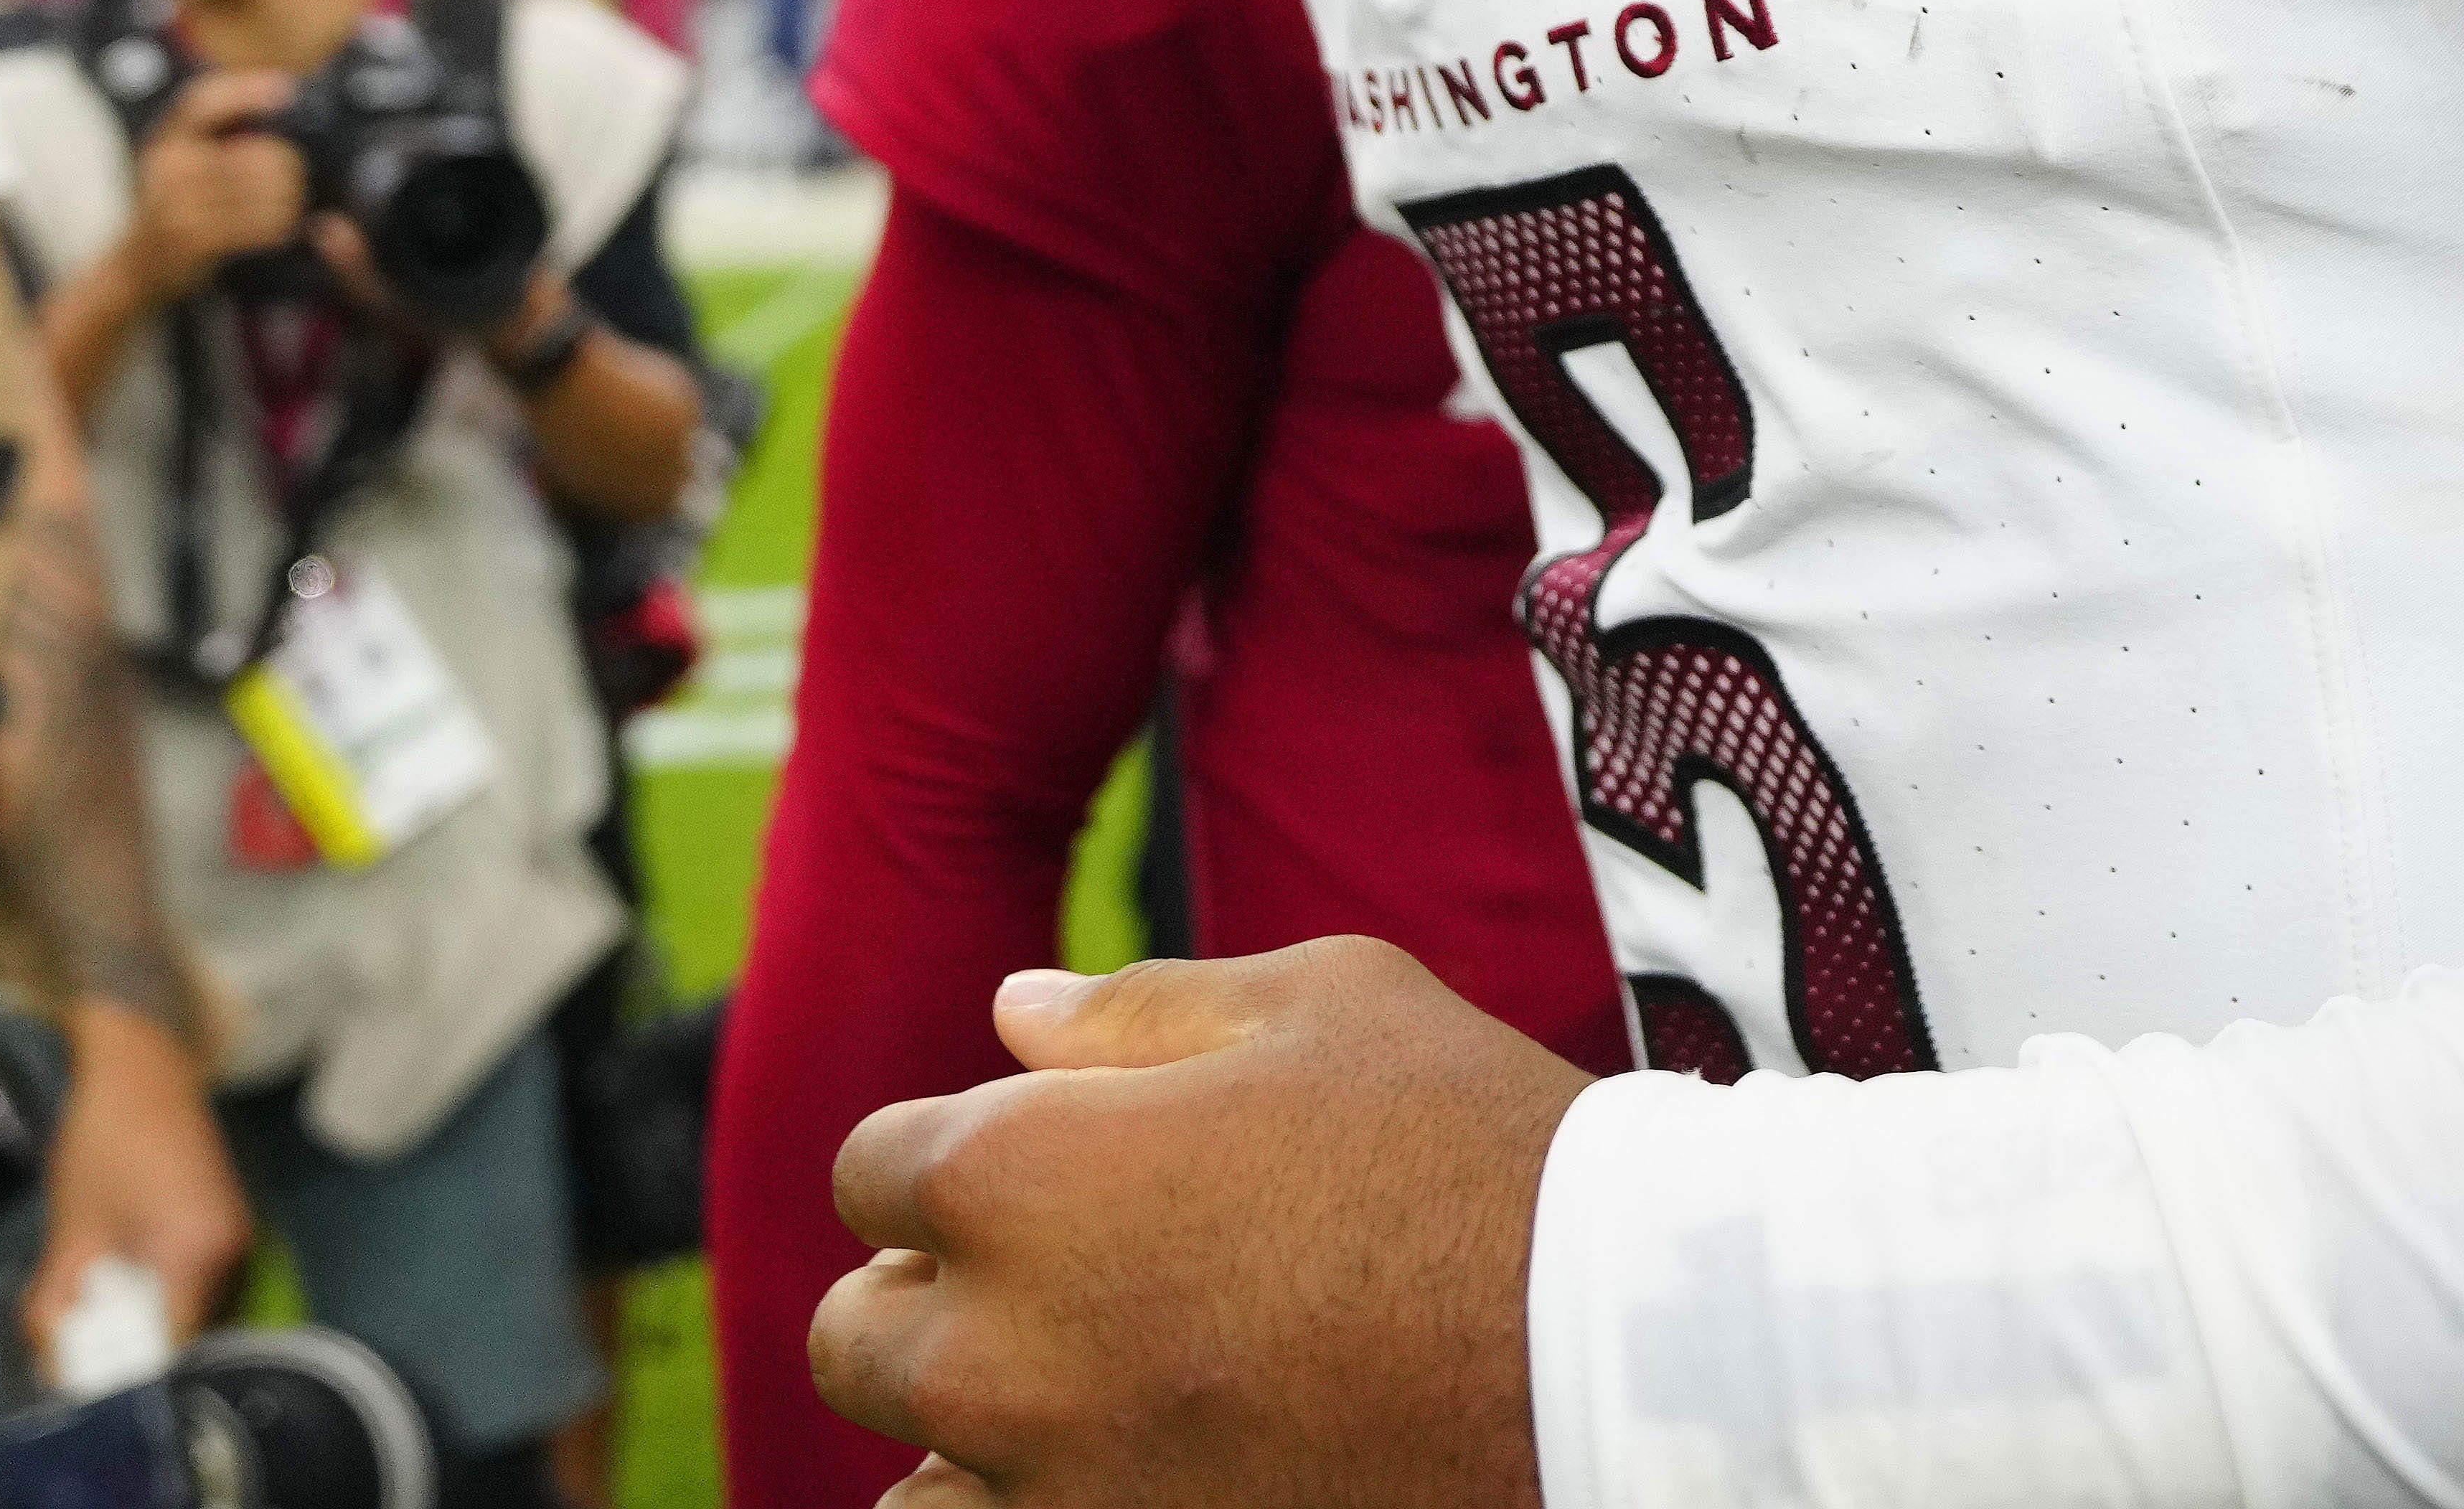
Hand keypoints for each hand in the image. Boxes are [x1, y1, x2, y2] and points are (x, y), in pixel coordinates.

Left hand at [21, 994, 252, 1380]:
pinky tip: (120, 1278)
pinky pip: (195, 1285)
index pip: (174, 1348)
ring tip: (96, 1310)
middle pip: (187, 1335)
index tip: (88, 1380)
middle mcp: (231, 1252)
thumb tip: (51, 1367)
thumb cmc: (103, 1140)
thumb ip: (59, 1306)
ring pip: (192, 1311)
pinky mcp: (224, 1224)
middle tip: (81, 1348)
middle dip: (133, 1349)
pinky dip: (158, 1294)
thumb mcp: (70, 1230)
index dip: (130, 1373)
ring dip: (146, 1321)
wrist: (141, 1064)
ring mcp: (235, 1237)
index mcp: (198, 1253)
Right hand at [110, 72, 307, 304]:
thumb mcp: (177, 162)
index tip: (286, 88)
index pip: (202, 102)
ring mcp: (179, 205)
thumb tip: (277, 96)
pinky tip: (282, 226)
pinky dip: (280, 225)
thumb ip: (215, 136)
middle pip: (256, 153)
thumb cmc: (170, 207)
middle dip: (289, 167)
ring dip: (290, 198)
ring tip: (291, 204)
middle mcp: (170, 166)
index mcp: (167, 139)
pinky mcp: (194, 240)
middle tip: (298, 178)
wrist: (134, 267)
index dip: (245, 90)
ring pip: (265, 190)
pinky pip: (259, 225)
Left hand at [816, 942, 1581, 1508]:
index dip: (955, 1152)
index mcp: (1018, 1176)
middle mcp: (997, 1354)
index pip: (872, 1169)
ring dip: (972, 1436)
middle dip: (933, 1296)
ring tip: (1098, 1394)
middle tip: (1063, 1278)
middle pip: (858, 1340)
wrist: (1605, 1354)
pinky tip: (1131, 1466)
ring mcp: (1056, 1492)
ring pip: (916, 1486)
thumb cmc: (1466, 1147)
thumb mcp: (1320, 1004)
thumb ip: (1140, 1008)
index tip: (1044, 1158)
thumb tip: (1014, 1015)